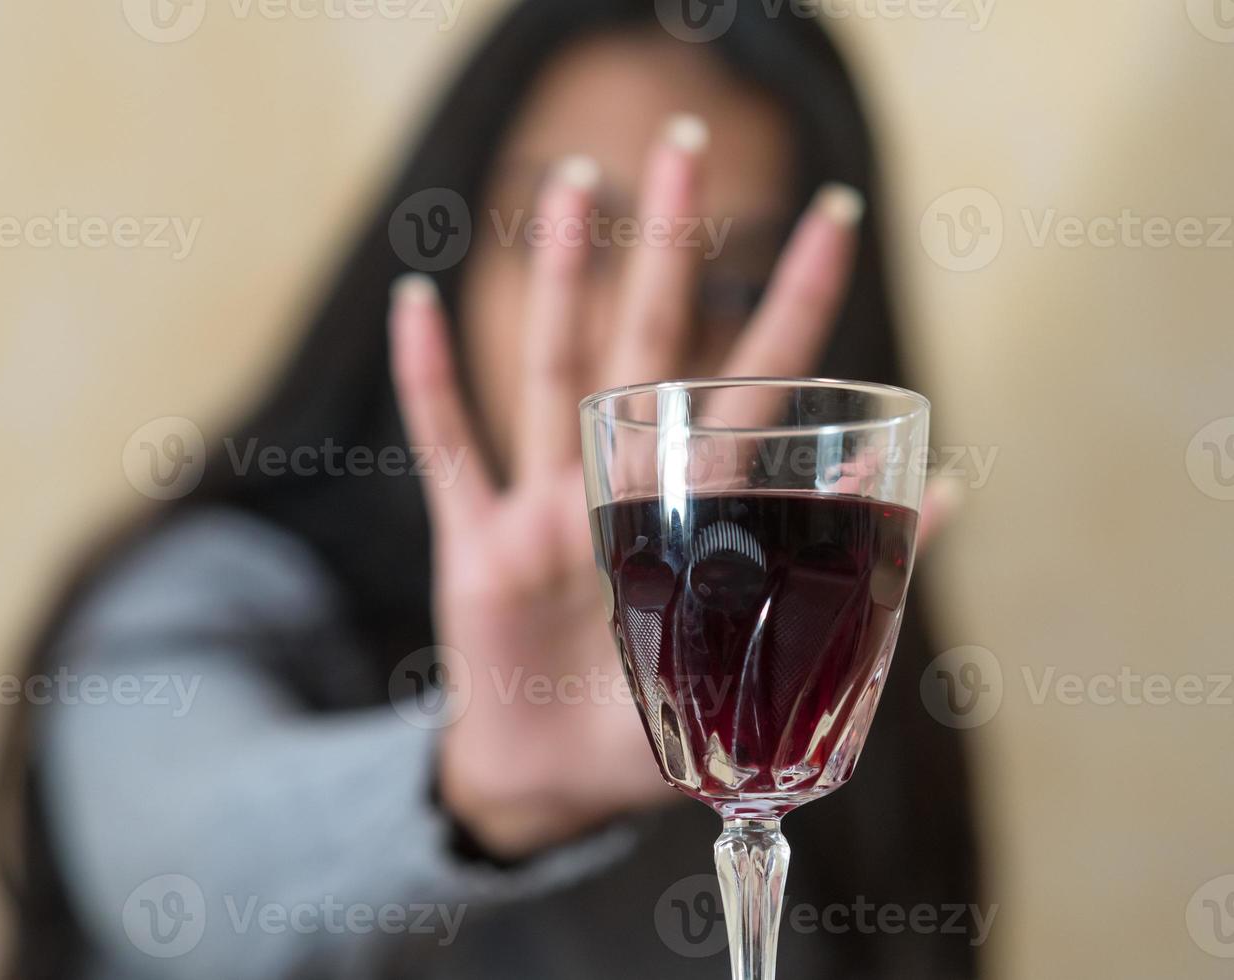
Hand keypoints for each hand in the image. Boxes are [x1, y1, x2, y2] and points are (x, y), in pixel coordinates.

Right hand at [389, 115, 863, 858]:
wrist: (559, 786)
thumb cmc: (662, 726)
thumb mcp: (771, 659)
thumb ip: (851, 573)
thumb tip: (948, 488)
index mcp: (695, 511)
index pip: (754, 385)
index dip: (792, 303)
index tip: (829, 216)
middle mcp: (621, 486)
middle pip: (646, 343)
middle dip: (666, 248)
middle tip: (682, 147)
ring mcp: (544, 507)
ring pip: (550, 372)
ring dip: (558, 282)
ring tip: (569, 189)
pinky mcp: (477, 546)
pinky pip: (450, 450)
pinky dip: (431, 383)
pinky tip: (416, 306)